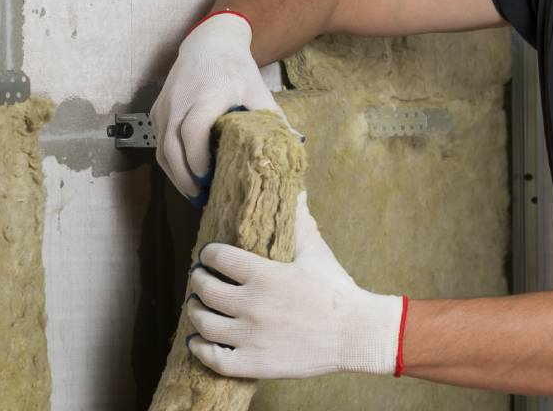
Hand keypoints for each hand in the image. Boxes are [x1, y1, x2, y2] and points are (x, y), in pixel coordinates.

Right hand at [152, 11, 297, 199]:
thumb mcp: (258, 91)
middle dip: (185, 179)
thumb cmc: (236, 69)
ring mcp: (164, 106)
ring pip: (161, 150)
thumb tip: (295, 147)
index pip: (192, 131)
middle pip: (170, 148)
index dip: (197, 159)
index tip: (210, 179)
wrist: (209, 43)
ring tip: (196, 194)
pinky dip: (171, 163)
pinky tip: (188, 176)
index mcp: (206, 95)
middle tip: (203, 198)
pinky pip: (159, 143)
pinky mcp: (157, 111)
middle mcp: (179, 101)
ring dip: (176, 176)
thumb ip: (274, 120)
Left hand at [186, 191, 406, 378]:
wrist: (356, 334)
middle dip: (199, 280)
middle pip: (205, 290)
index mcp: (264, 275)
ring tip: (197, 306)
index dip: (209, 254)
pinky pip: (215, 359)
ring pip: (204, 323)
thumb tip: (294, 188)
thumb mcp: (315, 250)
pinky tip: (198, 341)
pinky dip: (200, 349)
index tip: (209, 255)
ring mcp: (252, 337)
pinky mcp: (255, 364)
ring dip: (195, 312)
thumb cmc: (335, 289)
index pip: (218, 258)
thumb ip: (298, 220)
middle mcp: (252, 305)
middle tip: (201, 278)